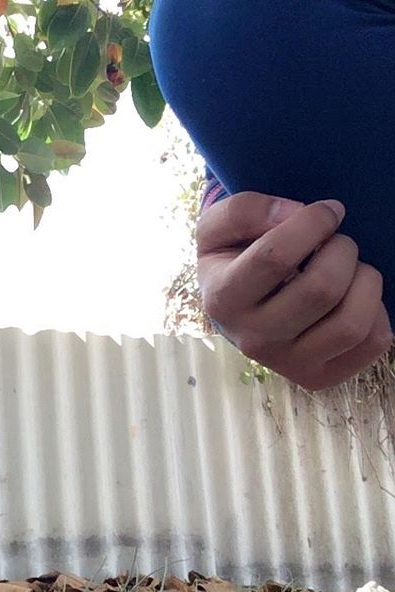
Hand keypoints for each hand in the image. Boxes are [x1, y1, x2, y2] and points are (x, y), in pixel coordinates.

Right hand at [196, 192, 392, 389]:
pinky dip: (376, 312)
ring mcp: (286, 364)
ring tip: (351, 269)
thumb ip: (244, 210)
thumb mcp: (218, 227)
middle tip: (336, 243)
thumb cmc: (233, 257)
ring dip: (364, 281)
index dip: (313, 223)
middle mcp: (252, 339)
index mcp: (223, 300)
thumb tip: (292, 214)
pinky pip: (372, 343)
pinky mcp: (317, 377)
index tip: (327, 211)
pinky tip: (354, 298)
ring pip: (351, 323)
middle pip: (321, 289)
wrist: (234, 304)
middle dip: (342, 250)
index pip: (275, 258)